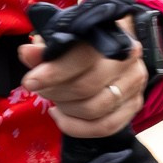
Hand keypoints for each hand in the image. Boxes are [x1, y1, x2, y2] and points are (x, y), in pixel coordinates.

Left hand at [20, 16, 146, 139]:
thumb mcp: (65, 39)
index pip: (83, 58)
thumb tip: (27, 53)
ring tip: (54, 100)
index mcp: (112, 35)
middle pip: (87, 87)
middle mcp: (128, 60)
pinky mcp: (135, 105)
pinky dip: (76, 127)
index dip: (54, 72)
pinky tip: (61, 116)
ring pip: (95, 109)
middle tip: (39, 89)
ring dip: (66, 109)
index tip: (30, 81)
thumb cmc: (85, 41)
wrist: (114, 48)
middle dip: (56, 92)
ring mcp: (135, 84)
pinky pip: (105, 127)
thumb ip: (46, 48)